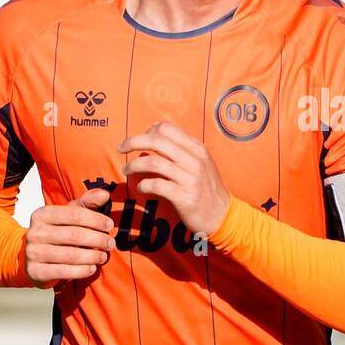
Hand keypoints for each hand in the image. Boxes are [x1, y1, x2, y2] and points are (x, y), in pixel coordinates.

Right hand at [24, 187, 114, 287]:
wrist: (32, 258)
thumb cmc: (56, 233)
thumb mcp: (69, 215)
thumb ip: (87, 203)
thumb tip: (105, 194)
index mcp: (43, 214)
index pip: (75, 214)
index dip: (96, 220)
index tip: (109, 225)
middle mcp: (36, 232)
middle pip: (75, 235)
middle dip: (98, 240)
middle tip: (110, 244)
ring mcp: (33, 252)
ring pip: (70, 255)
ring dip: (92, 256)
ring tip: (103, 256)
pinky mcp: (35, 271)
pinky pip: (64, 272)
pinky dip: (82, 271)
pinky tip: (91, 268)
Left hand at [118, 122, 229, 236]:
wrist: (223, 215)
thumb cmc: (207, 188)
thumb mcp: (202, 162)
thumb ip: (182, 149)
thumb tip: (155, 136)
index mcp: (197, 148)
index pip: (166, 128)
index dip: (147, 132)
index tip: (138, 141)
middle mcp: (194, 160)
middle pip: (157, 141)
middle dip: (133, 142)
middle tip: (121, 148)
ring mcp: (190, 179)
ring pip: (153, 162)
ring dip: (134, 165)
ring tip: (126, 170)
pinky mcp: (185, 197)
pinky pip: (156, 185)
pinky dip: (143, 185)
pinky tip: (141, 188)